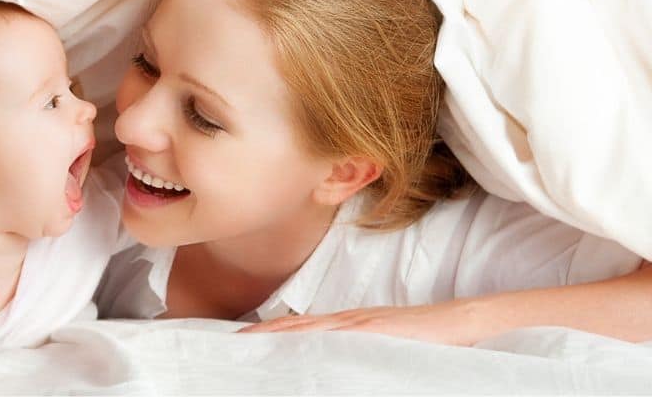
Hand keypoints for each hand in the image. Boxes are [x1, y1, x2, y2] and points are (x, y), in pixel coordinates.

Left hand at [237, 300, 485, 345]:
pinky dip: (316, 337)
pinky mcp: (378, 329)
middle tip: (234, 343)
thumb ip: (358, 357)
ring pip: (311, 328)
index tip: (244, 340)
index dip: (271, 332)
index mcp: (348, 326)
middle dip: (265, 333)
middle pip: (296, 327)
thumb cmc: (425, 340)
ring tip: (252, 342)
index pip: (300, 330)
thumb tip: (332, 374)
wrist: (462, 321)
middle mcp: (348, 320)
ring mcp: (361, 323)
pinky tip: (299, 344)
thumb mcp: (384, 349)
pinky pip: (340, 334)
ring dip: (279, 334)